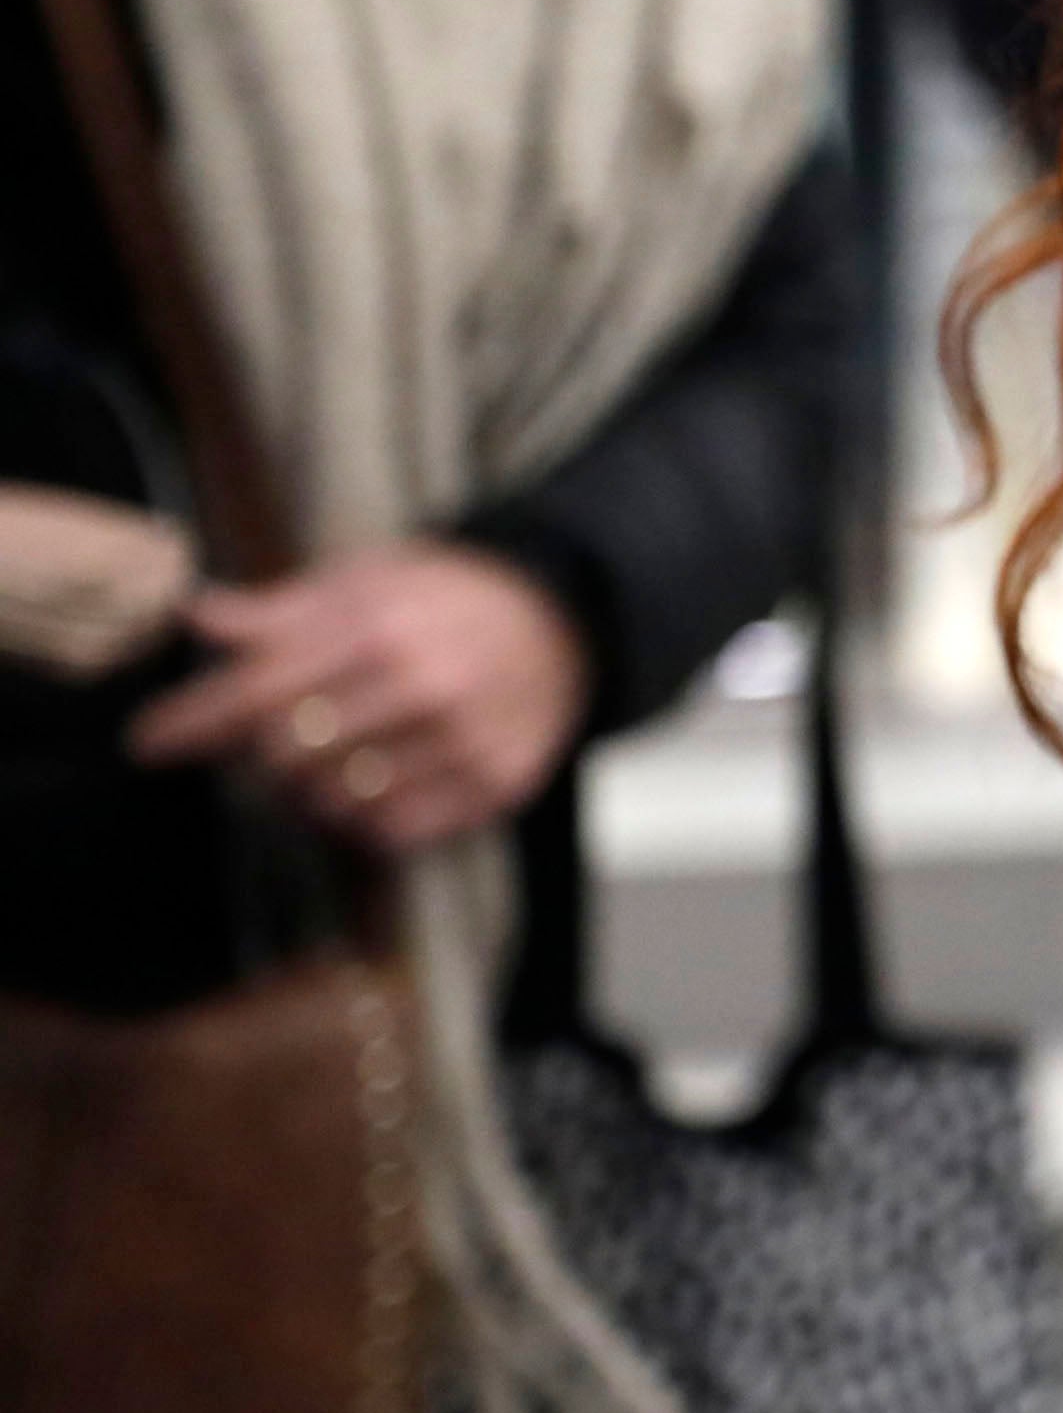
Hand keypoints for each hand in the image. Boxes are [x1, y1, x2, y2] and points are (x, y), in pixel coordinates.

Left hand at [128, 541, 592, 853]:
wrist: (564, 622)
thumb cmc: (447, 597)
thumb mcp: (365, 581)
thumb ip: (281, 609)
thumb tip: (195, 614)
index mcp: (381, 628)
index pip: (257, 691)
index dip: (191, 721)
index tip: (148, 741)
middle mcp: (424, 687)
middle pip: (287, 757)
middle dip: (258, 756)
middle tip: (264, 745)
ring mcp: (465, 743)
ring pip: (338, 802)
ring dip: (311, 791)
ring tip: (325, 762)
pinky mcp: (497, 785)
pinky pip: (395, 831)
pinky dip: (366, 817)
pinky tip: (373, 784)